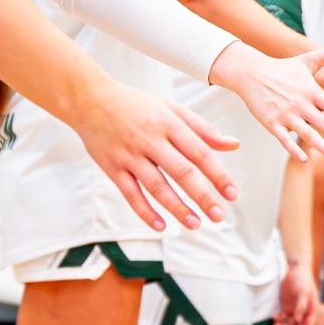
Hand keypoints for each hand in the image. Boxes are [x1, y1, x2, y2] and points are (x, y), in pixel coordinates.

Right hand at [71, 83, 241, 231]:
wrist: (89, 99)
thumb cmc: (136, 104)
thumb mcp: (171, 108)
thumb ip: (203, 128)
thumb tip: (234, 144)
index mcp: (169, 123)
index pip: (200, 153)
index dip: (218, 175)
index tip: (232, 195)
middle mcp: (150, 140)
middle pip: (182, 172)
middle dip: (202, 197)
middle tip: (219, 216)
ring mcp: (130, 155)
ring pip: (157, 186)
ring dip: (177, 208)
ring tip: (195, 224)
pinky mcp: (112, 167)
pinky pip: (130, 194)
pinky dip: (145, 211)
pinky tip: (161, 225)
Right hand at [208, 44, 323, 163]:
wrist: (250, 72)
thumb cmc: (282, 68)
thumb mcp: (308, 59)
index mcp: (312, 91)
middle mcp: (301, 104)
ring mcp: (285, 114)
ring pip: (309, 136)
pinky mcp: (270, 122)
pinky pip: (284, 139)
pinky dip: (293, 149)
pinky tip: (305, 160)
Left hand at [278, 264, 319, 324]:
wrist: (296, 272)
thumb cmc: (303, 281)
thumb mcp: (303, 293)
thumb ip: (301, 306)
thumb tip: (297, 320)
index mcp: (311, 310)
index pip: (307, 324)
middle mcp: (304, 312)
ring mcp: (295, 309)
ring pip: (289, 322)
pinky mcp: (288, 306)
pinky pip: (283, 316)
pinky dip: (279, 318)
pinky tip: (274, 318)